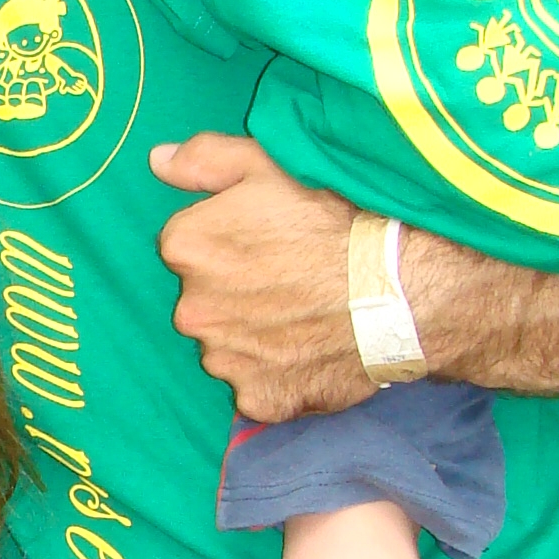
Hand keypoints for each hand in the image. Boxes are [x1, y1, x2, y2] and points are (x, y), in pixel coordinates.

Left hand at [152, 135, 376, 419]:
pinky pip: (258, 387)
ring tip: (303, 317)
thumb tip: (157, 161)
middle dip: (233, 293)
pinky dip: (278, 375)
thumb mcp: (270, 165)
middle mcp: (192, 310)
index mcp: (186, 248)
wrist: (400, 289)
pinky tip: (310, 351)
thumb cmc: (335, 219)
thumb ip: (205, 159)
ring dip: (253, 336)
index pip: (187, 248)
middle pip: (203, 301)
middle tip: (288, 280)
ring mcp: (225, 361)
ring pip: (228, 347)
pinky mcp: (259, 399)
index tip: (265, 242)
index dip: (227, 243)